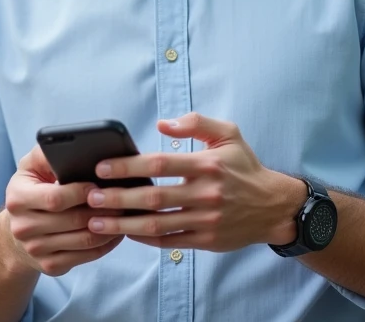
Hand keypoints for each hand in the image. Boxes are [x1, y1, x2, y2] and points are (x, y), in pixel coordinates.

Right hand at [3, 145, 125, 276]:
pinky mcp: (50, 266)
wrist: (17, 231)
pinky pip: (87, 256)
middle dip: (103, 208)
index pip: (55, 198)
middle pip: (74, 220)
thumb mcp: (31, 166)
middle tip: (125, 198)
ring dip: (110, 227)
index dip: (81, 192)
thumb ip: (47, 152)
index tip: (99, 184)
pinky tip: (117, 231)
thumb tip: (73, 143)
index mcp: (17, 199)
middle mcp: (23, 228)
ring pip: (84, 240)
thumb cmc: (32, 189)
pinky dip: (107, 244)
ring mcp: (36, 250)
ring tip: (125, 213)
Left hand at [83, 113, 305, 251]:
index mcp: (206, 164)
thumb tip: (162, 123)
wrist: (273, 206)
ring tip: (97, 222)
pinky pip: (169, 241)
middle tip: (91, 198)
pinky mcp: (206, 240)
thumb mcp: (228, 134)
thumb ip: (196, 123)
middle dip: (118, 198)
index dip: (128, 166)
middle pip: (153, 197)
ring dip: (124, 224)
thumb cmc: (244, 167)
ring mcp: (205, 219)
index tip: (102, 168)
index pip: (160, 163)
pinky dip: (145, 238)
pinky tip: (126, 233)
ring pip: (157, 223)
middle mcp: (205, 193)